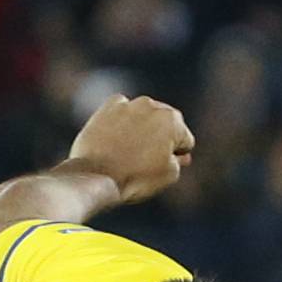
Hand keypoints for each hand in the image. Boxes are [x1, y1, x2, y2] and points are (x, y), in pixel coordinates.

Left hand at [66, 95, 193, 204]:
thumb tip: (178, 154)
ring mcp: (129, 104)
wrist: (96, 176)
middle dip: (161, 138)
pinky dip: (122, 121)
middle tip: (146, 161)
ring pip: (144, 116)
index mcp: (173, 120)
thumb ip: (179, 161)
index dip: (177, 156)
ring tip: (129, 153)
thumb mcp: (168, 175)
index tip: (161, 167)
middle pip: (165, 124)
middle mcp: (152, 105)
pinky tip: (116, 139)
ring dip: (142, 129)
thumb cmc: (135, 178)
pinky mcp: (108, 107)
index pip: (185, 140)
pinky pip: (122, 111)